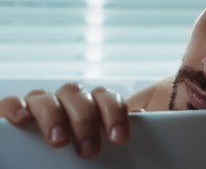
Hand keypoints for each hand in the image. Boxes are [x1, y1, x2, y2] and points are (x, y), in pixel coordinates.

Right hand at [0, 83, 129, 158]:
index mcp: (92, 106)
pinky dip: (16, 107)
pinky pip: (11, 102)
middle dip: (85, 120)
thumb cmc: (83, 151)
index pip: (107, 99)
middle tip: (88, 149)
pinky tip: (22, 119)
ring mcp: (42, 106)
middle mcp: (67, 102)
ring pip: (47, 97)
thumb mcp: (103, 141)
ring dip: (54, 116)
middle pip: (78, 96)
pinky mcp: (15, 113)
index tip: (119, 138)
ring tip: (59, 141)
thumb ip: (116, 128)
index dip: (115, 114)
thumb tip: (140, 115)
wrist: (49, 162)